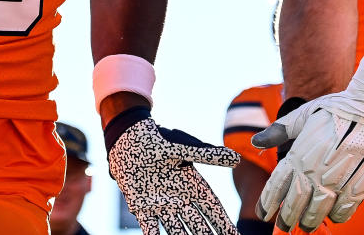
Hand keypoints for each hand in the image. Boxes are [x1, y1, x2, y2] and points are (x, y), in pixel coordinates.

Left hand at [107, 108, 239, 234]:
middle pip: (198, 224)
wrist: (127, 139)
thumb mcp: (183, 149)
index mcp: (191, 185)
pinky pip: (150, 228)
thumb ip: (207, 156)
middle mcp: (179, 198)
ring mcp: (161, 205)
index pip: (212, 208)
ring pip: (177, 230)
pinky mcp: (142, 207)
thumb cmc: (158, 140)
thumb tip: (236, 159)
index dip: (224, 222)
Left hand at [253, 97, 363, 231]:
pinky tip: (333, 215)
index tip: (263, 214)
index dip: (267, 203)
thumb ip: (279, 131)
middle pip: (295, 205)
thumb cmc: (336, 110)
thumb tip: (256, 141)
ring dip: (310, 221)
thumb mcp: (303, 115)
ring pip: (317, 212)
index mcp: (298, 156)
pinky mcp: (357, 187)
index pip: (276, 187)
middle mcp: (314, 172)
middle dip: (287, 218)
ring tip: (306, 226)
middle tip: (284, 226)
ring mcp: (336, 182)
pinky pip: (343, 211)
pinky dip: (336, 216)